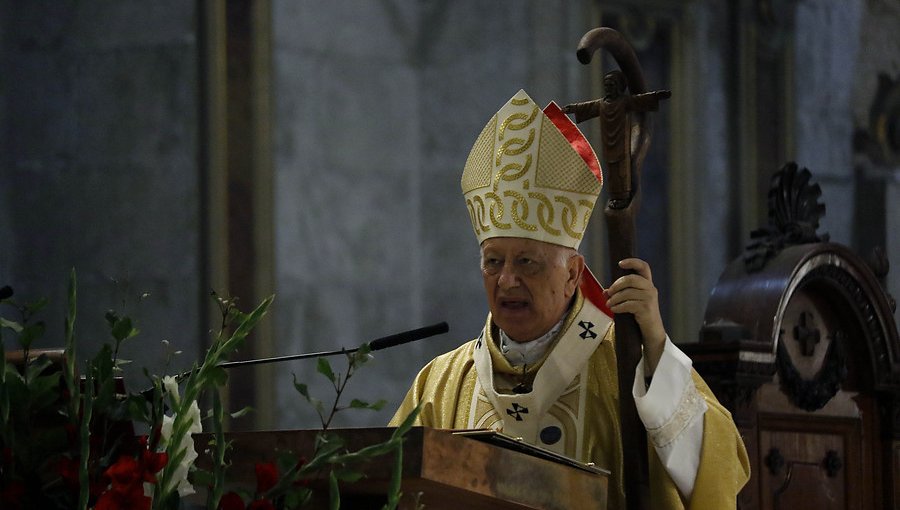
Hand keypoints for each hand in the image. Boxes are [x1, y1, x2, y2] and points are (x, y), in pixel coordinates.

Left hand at [603, 258, 666, 374]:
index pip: (644, 267)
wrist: (651, 331)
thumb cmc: (640, 314)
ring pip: (628, 292)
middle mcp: (651, 288)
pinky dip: (618, 307)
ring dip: (615, 298)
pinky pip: (628, 304)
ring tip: (609, 304)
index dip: (633, 262)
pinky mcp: (646, 309)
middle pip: (631, 278)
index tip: (620, 263)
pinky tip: (614, 310)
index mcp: (647, 284)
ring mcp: (650, 298)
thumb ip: (620, 294)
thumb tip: (605, 292)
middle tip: (609, 292)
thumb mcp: (631, 301)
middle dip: (617, 284)